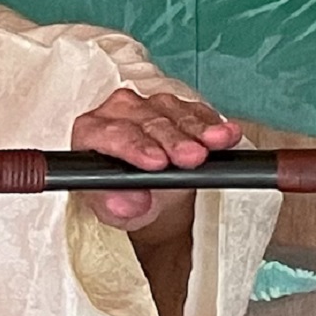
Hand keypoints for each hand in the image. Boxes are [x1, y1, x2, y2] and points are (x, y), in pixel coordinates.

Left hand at [70, 88, 240, 239]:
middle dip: (172, 140)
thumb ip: (115, 206)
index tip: (157, 163)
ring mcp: (148, 106)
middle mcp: (117, 113)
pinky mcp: (176, 107)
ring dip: (197, 129)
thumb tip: (126, 203)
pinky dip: (211, 123)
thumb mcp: (113, 210)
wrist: (145, 194)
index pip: (111, 134)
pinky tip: (226, 133)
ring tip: (217, 142)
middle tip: (193, 157)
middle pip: (146, 121)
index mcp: (90, 133)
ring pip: (173, 112)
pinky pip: (194, 110)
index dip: (135, 147)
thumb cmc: (121, 196)